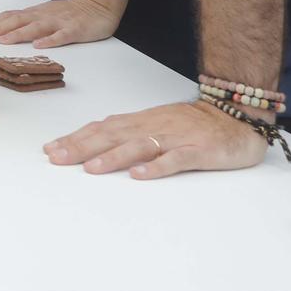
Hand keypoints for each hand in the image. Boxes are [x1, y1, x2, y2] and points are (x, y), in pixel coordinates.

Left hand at [0, 0, 120, 47]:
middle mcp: (43, 16)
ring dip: (19, 33)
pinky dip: (50, 40)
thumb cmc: (67, 14)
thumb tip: (2, 31)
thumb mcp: (43, 15)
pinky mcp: (74, 30)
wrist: (98, 6)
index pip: (10, 16)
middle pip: (18, 20)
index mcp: (35, 13)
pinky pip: (61, 35)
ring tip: (4, 40)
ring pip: (36, 27)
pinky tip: (39, 45)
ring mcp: (58, 22)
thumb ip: (26, 21)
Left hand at [45, 100, 268, 178]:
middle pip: (113, 136)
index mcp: (142, 122)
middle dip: (82, 147)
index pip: (103, 128)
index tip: (51, 149)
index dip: (76, 138)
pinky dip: (157, 167)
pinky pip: (176, 159)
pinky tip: (140, 175)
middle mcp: (154, 127)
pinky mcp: (199, 150)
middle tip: (57, 158)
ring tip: (91, 169)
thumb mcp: (157, 124)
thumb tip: (95, 142)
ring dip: (113, 157)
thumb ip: (130, 133)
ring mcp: (177, 138)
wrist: (239, 115)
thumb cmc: (195, 124)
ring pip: (140, 146)